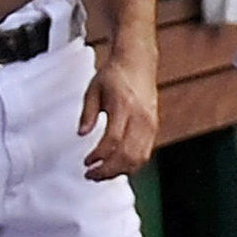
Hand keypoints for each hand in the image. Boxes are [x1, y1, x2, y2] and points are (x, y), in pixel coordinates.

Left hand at [78, 44, 157, 179]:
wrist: (138, 61)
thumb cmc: (115, 74)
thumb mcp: (93, 89)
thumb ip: (87, 113)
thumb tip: (81, 133)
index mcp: (123, 105)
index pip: (112, 141)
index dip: (99, 157)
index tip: (87, 163)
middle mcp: (140, 117)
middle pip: (127, 155)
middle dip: (108, 171)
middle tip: (92, 174)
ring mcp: (150, 123)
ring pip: (139, 158)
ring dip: (120, 171)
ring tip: (103, 173)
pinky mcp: (154, 127)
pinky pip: (145, 153)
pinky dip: (131, 164)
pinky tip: (118, 165)